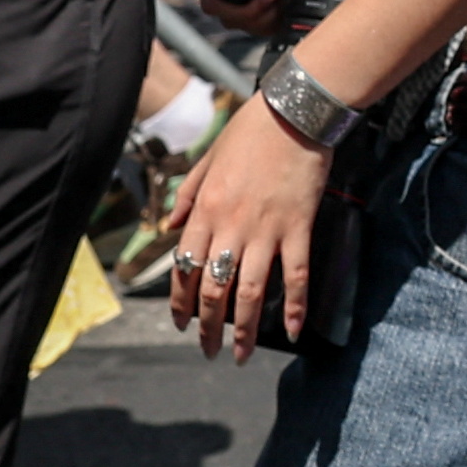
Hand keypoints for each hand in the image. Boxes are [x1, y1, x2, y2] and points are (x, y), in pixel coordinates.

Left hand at [167, 97, 330, 359]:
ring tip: (241, 354)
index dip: (181, 302)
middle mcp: (231, 226)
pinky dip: (295, 305)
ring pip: (250, 291)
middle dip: (210, 327)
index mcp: (205, 211)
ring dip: (244, 328)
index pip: (186, 268)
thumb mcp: (207, 159)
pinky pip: (296, 274)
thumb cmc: (250, 131)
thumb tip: (168, 229)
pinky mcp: (299, 227)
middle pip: (214, 289)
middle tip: (210, 351)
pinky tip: (294, 330)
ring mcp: (266, 229)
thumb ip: (186, 197)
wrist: (294, 112)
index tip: (183, 324)